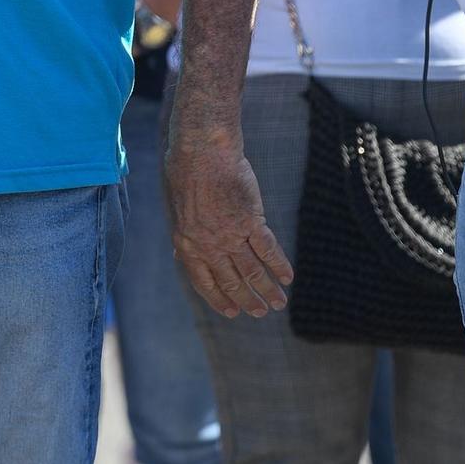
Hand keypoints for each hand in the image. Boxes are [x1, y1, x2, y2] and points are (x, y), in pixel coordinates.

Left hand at [165, 126, 293, 318]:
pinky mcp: (251, 220)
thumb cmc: (186, 174)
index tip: (232, 311)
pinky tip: (288, 277)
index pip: (205, 282)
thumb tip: (182, 255)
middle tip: (259, 312)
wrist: (202, 151)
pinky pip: (268, 249)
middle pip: (231, 281)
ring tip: (278, 303)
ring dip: (267, 289)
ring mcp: (231, 235)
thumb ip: (185, 236)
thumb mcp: (176, 210)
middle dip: (247, 300)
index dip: (219, 299)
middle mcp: (209, 245)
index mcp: (188, 245)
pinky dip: (279, 265)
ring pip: (252, 271)